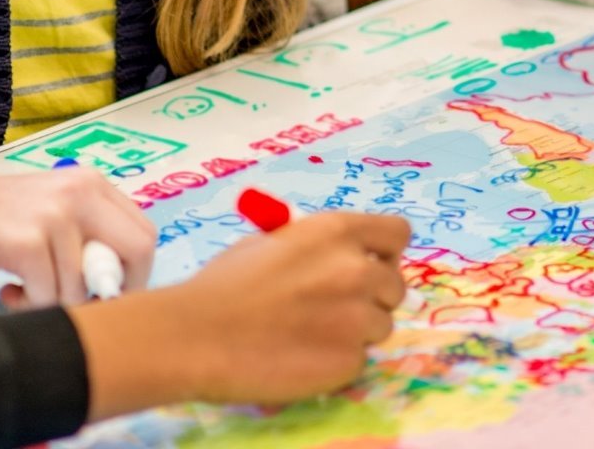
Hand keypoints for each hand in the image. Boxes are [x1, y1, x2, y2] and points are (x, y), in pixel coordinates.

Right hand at [0, 167, 156, 308]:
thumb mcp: (54, 212)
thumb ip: (87, 235)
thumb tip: (117, 284)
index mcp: (95, 185)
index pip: (144, 233)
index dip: (135, 274)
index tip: (111, 295)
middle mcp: (83, 193)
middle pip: (135, 252)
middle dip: (112, 291)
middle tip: (79, 304)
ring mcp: (55, 215)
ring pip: (83, 285)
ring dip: (55, 303)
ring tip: (26, 292)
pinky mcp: (25, 241)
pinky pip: (47, 294)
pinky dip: (30, 305)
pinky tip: (9, 290)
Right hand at [75, 212, 410, 418]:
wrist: (196, 336)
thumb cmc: (226, 283)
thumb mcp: (279, 240)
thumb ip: (322, 246)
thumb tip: (346, 255)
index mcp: (339, 232)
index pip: (398, 234)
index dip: (386, 251)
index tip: (373, 264)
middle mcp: (358, 270)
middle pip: (394, 285)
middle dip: (372, 296)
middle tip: (337, 308)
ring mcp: (356, 319)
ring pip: (381, 325)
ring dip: (357, 330)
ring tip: (314, 335)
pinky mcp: (348, 362)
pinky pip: (359, 360)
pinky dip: (338, 361)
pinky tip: (304, 358)